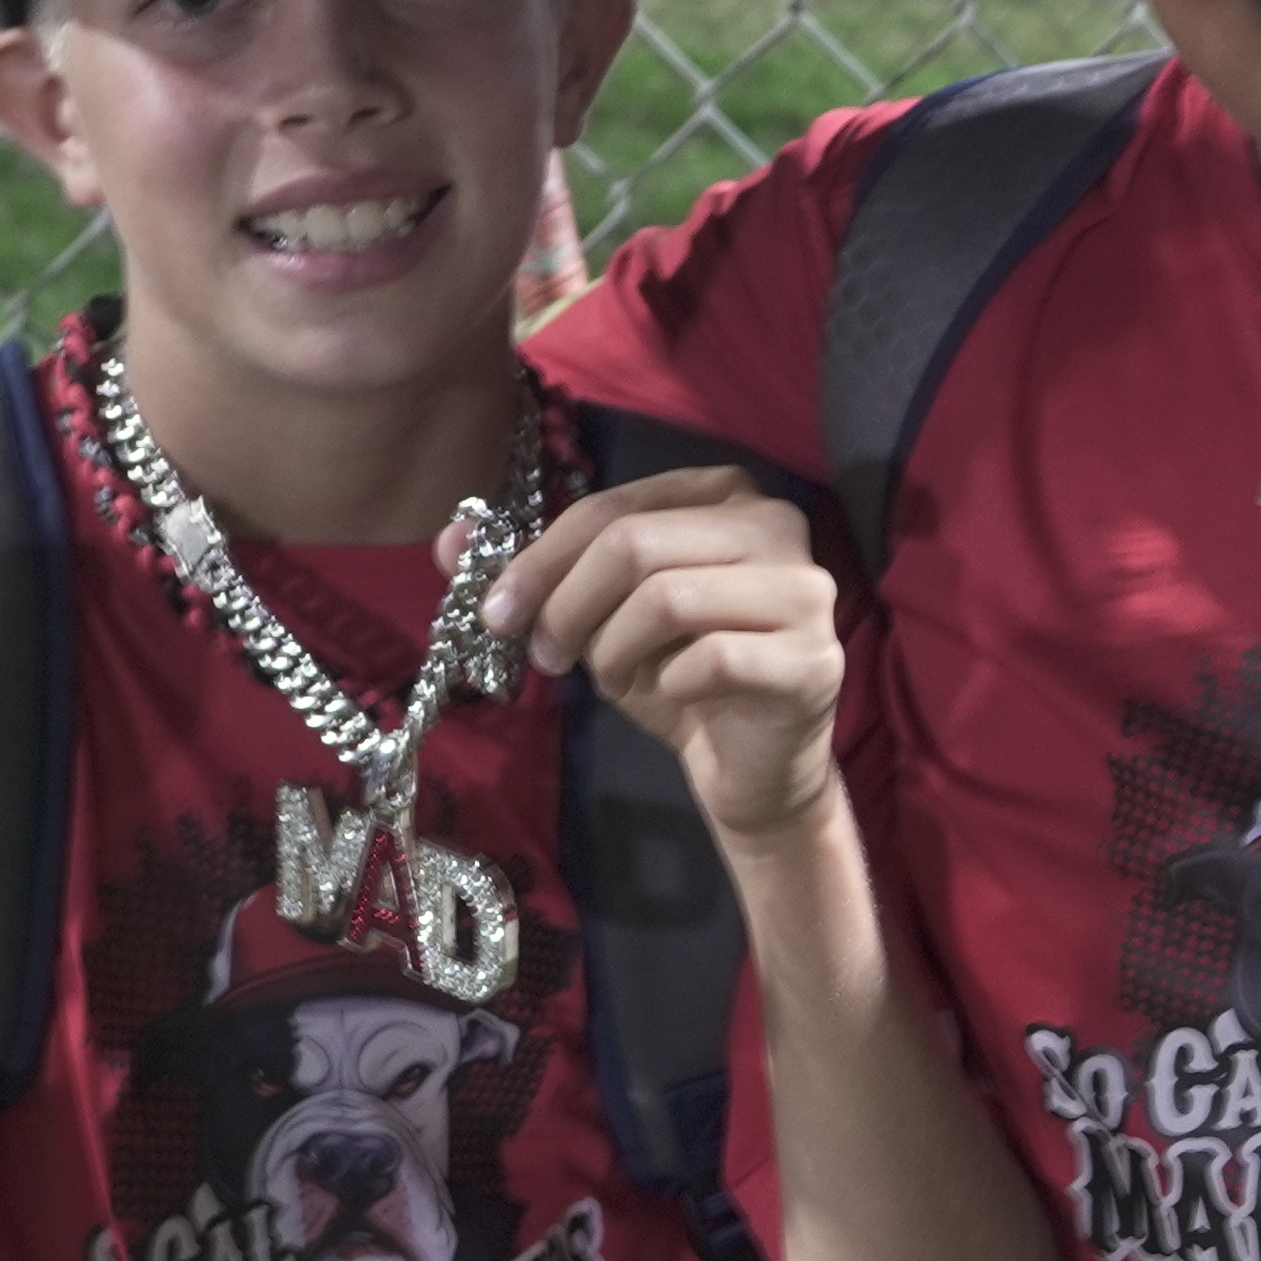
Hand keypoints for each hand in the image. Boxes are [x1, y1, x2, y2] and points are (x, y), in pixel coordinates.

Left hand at [490, 464, 846, 846]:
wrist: (749, 766)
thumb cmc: (676, 674)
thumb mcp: (597, 616)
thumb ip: (534, 574)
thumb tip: (447, 543)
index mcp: (724, 494)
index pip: (612, 507)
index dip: (540, 558)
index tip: (497, 613)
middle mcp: (776, 524)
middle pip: (636, 544)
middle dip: (568, 604)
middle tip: (545, 656)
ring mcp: (805, 590)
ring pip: (667, 597)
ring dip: (615, 650)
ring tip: (616, 678)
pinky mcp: (814, 658)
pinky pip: (712, 659)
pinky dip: (670, 684)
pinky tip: (676, 698)